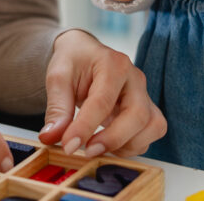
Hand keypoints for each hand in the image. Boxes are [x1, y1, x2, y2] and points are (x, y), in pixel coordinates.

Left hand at [39, 29, 165, 157]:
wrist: (84, 53)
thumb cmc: (73, 61)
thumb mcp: (58, 77)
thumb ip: (56, 107)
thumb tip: (51, 137)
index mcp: (113, 63)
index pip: (103, 101)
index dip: (85, 127)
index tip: (68, 145)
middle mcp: (135, 78)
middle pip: (137, 115)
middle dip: (113, 139)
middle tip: (87, 151)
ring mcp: (144, 94)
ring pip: (151, 126)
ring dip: (127, 145)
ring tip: (99, 146)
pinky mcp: (147, 109)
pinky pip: (152, 132)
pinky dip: (134, 146)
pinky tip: (110, 144)